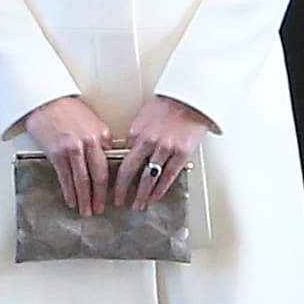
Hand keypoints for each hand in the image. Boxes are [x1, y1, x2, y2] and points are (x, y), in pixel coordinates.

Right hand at [24, 95, 113, 216]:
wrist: (43, 100)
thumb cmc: (66, 109)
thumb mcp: (91, 121)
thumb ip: (100, 140)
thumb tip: (104, 159)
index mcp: (102, 134)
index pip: (111, 164)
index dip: (112, 183)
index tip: (112, 194)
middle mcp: (90, 142)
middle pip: (99, 177)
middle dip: (100, 197)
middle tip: (100, 209)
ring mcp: (73, 149)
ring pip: (83, 181)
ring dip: (85, 199)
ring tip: (86, 211)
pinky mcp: (57, 153)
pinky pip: (65, 178)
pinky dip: (69, 192)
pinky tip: (71, 200)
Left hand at [115, 94, 212, 208]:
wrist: (191, 98)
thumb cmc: (169, 105)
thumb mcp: (143, 118)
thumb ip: (136, 136)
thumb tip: (130, 152)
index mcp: (136, 133)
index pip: (121, 158)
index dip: (115, 174)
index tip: (112, 184)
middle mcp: (148, 141)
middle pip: (129, 171)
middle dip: (121, 190)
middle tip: (117, 201)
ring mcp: (165, 148)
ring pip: (148, 178)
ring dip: (141, 195)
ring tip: (137, 205)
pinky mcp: (181, 153)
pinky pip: (168, 176)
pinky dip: (160, 190)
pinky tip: (154, 197)